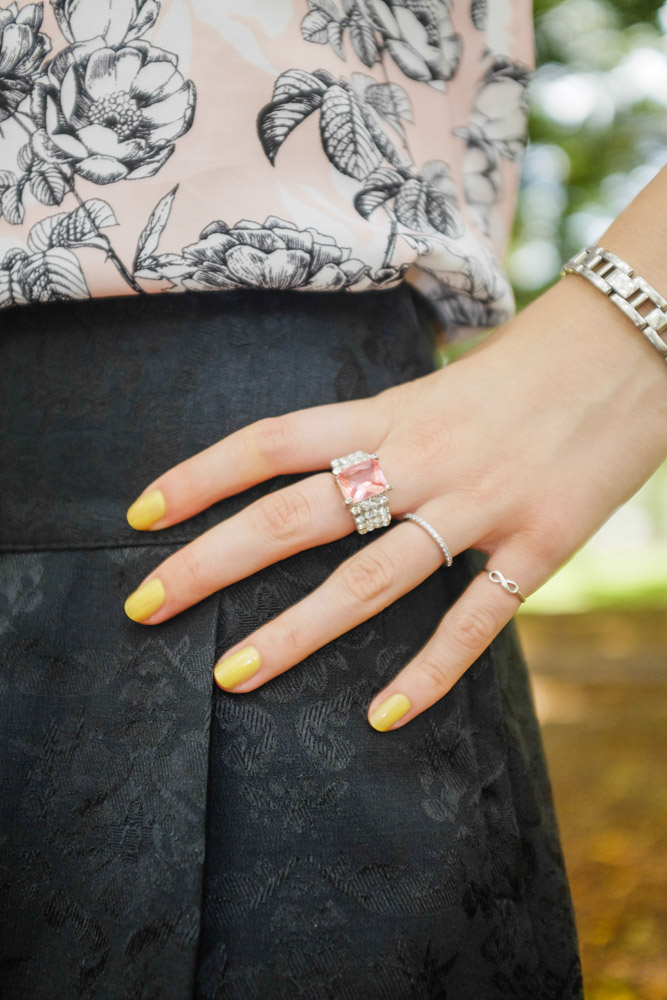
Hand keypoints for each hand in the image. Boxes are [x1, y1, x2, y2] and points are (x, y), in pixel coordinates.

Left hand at [123, 275, 666, 731]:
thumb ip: (379, 429)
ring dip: (296, 631)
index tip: (141, 514)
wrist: (631, 348)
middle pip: (295, 515)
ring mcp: (479, 506)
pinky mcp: (538, 546)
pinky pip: (475, 620)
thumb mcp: (438, 384)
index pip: (272, 442)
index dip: (200, 476)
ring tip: (232, 674)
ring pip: (370, 577)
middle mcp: (421, 459)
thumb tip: (321, 463)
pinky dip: (429, 670)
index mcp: (391, 413)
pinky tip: (383, 713)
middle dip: (211, 561)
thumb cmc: (528, 367)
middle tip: (145, 605)